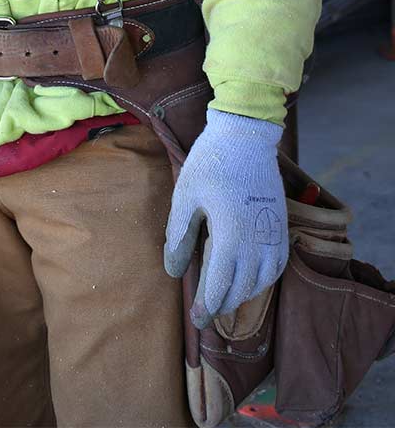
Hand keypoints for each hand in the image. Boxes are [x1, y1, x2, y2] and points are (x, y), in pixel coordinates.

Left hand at [164, 111, 288, 326]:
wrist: (246, 137)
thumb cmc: (209, 164)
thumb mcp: (185, 198)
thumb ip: (179, 236)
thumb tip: (174, 271)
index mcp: (231, 236)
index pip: (221, 284)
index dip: (209, 304)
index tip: (198, 319)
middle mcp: (258, 241)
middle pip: (243, 287)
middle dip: (224, 305)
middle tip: (207, 316)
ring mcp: (274, 234)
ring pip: (264, 280)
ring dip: (246, 295)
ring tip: (226, 301)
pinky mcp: (282, 225)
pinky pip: (279, 264)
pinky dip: (266, 279)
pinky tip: (253, 281)